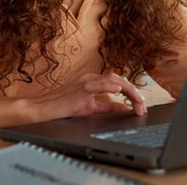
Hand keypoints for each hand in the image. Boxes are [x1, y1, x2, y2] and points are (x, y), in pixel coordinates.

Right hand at [29, 72, 146, 121]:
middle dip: (134, 92)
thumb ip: (107, 106)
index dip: (131, 92)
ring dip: (127, 90)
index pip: (118, 83)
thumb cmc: (63, 107)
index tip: (140, 104)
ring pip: (112, 79)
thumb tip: (123, 107)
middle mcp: (91, 78)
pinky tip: (118, 90)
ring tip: (138, 99)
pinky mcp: (80, 88)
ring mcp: (86, 81)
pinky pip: (97, 84)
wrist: (44, 108)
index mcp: (93, 81)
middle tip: (143, 105)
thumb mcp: (90, 108)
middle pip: (119, 79)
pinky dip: (109, 86)